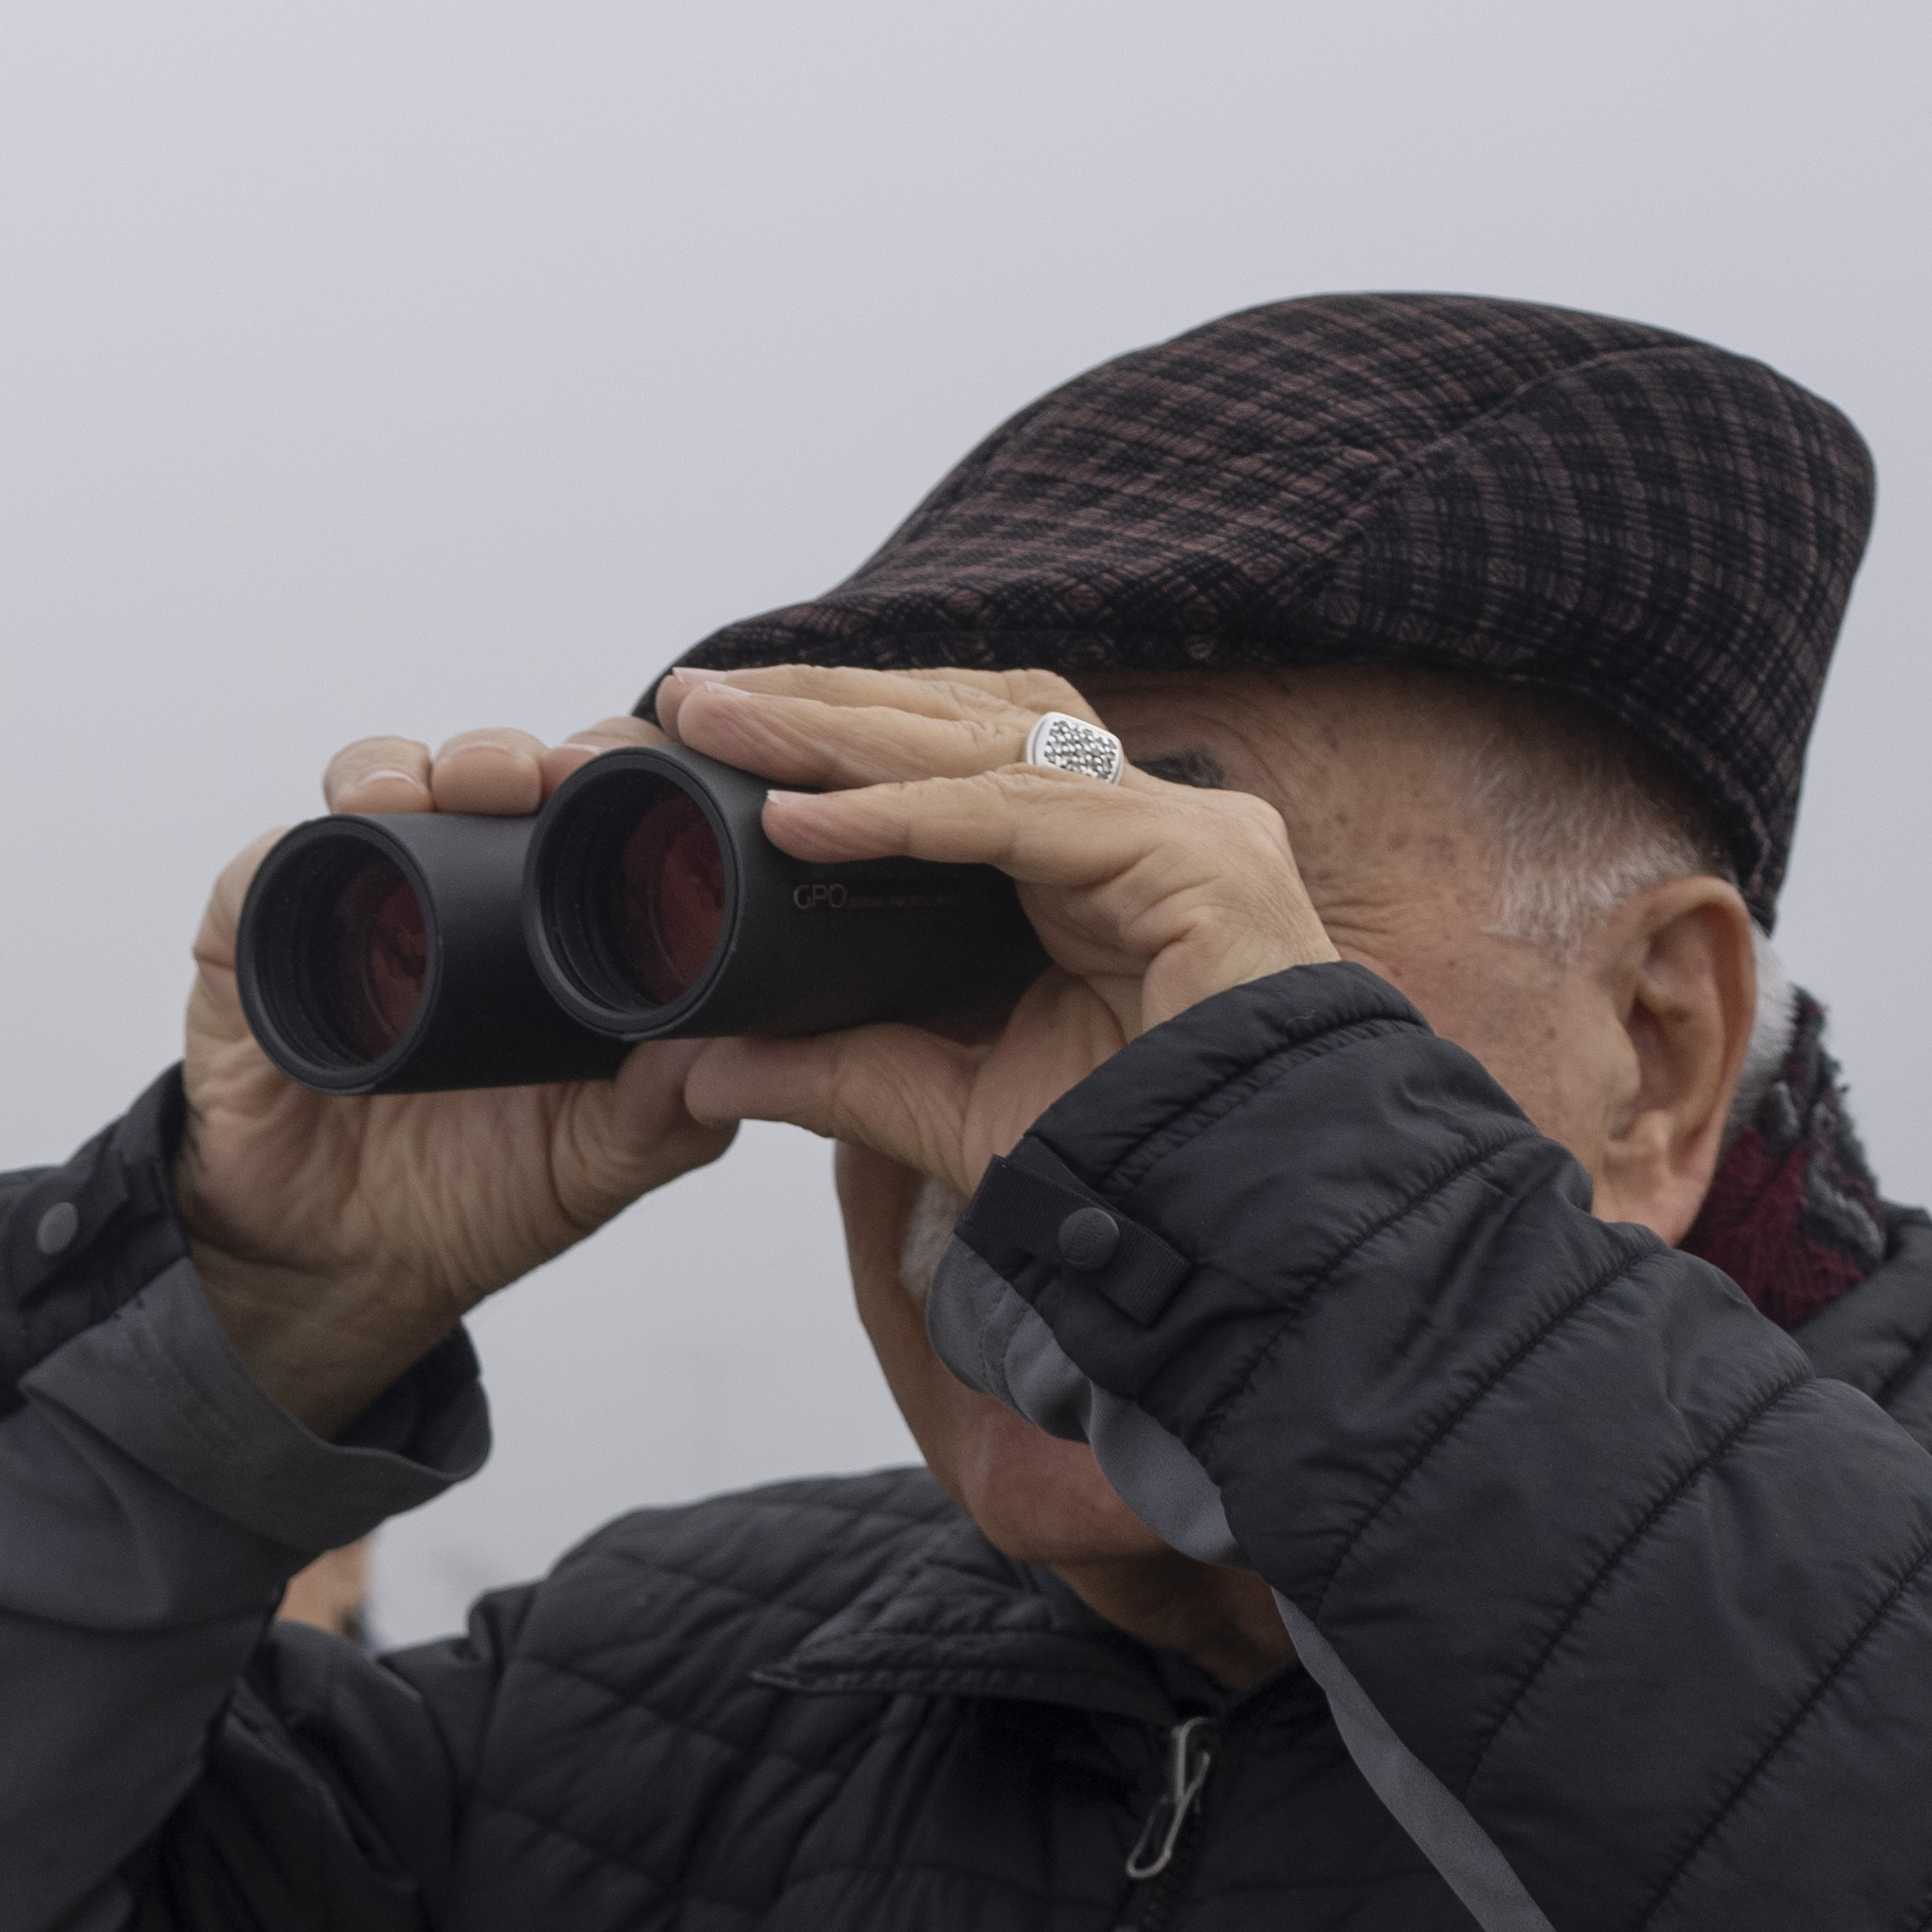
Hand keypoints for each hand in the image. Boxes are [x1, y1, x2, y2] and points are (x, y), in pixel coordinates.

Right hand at [171, 725, 739, 1438]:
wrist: (343, 1270)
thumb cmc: (476, 1198)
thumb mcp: (596, 1162)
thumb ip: (670, 1112)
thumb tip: (739, 1042)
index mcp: (540, 918)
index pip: (583, 806)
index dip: (615, 773)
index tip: (648, 776)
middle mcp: (446, 887)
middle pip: (481, 772)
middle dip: (516, 754)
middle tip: (545, 776)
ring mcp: (348, 902)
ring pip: (377, 784)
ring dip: (410, 767)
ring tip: (440, 789)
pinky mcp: (251, 938)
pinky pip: (262, 867)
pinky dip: (295, 841)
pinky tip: (339, 837)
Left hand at [637, 666, 1335, 1203]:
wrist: (1238, 1232)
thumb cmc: (1124, 1163)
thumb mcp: (946, 1107)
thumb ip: (838, 1071)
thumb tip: (705, 1068)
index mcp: (1098, 857)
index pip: (958, 751)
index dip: (840, 731)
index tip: (711, 730)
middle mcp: (1147, 819)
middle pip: (968, 719)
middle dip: (823, 705)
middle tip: (693, 700)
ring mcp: (1184, 828)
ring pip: (988, 741)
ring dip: (845, 732)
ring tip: (726, 729)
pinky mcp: (1202, 860)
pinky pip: (1025, 816)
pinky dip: (907, 817)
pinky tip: (806, 819)